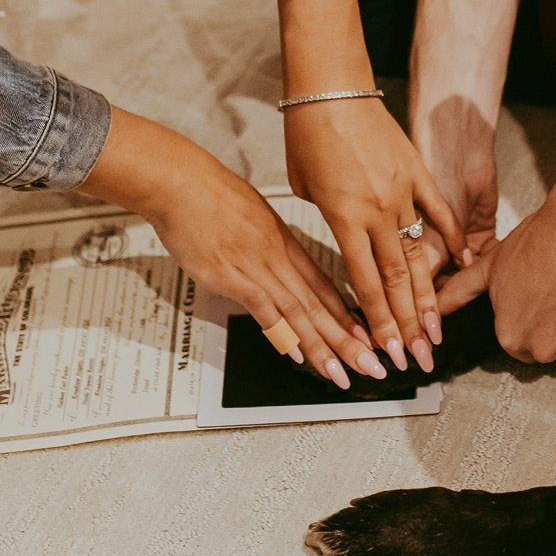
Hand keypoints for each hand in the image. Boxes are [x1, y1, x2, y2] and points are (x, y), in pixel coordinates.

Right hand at [81, 107, 387, 387]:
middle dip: (349, 340)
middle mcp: (280, 258)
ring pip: (301, 313)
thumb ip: (265, 244)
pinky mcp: (235, 277)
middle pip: (321, 305)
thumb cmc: (210, 195)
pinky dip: (283, 334)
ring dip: (324, 347)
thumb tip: (271, 260)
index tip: (366, 335)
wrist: (183, 184)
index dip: (348, 314)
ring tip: (344, 372)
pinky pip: (266, 310)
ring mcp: (260, 268)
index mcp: (286, 243)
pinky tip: (297, 355)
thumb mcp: (250, 217)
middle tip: (372, 364)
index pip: (325, 285)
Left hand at [284, 96, 462, 372]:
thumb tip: (341, 231)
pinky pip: (438, 211)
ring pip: (420, 253)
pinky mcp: (416, 171)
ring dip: (429, 295)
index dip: (379, 322)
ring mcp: (401, 191)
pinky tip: (465, 263)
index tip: (387, 350)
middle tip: (418, 356)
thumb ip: (328, 217)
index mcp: (344, 218)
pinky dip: (452, 238)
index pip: (366, 283)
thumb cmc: (308, 133)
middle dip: (407, 324)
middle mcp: (376, 211)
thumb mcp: (304, 186)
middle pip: (398, 279)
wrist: (331, 87)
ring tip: (437, 328)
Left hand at [436, 168, 555, 362]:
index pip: (518, 343)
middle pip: (550, 346)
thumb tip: (436, 305)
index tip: (535, 297)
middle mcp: (545, 348)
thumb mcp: (492, 265)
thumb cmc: (540, 240)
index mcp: (512, 337)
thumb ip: (461, 291)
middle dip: (554, 324)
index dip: (526, 317)